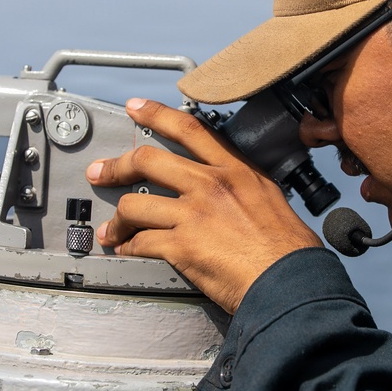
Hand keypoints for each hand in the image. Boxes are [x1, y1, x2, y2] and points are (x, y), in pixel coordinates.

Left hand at [86, 98, 323, 313]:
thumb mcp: (270, 198)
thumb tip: (225, 187)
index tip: (137, 108)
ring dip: (118, 219)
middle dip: (116, 166)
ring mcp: (194, 215)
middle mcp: (211, 185)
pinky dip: (128, 246)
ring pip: (135, 204)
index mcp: (235, 170)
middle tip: (101, 172)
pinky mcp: (182, 246)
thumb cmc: (288, 249)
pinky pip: (141, 241)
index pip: (190, 130)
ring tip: (113, 229)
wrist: (290, 282)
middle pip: (148, 160)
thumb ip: (242, 186)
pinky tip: (127, 250)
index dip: (157, 114)